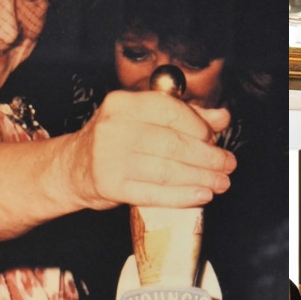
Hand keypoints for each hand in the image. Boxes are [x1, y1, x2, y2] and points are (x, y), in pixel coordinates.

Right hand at [65, 90, 234, 210]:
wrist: (74, 167)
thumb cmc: (113, 141)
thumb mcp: (142, 120)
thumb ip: (183, 116)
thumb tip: (221, 118)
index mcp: (123, 104)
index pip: (170, 110)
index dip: (198, 126)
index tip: (214, 139)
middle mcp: (114, 128)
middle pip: (172, 143)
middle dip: (207, 157)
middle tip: (227, 164)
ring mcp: (110, 158)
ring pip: (166, 170)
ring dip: (200, 178)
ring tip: (220, 182)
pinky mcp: (111, 185)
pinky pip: (154, 192)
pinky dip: (182, 195)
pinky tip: (201, 195)